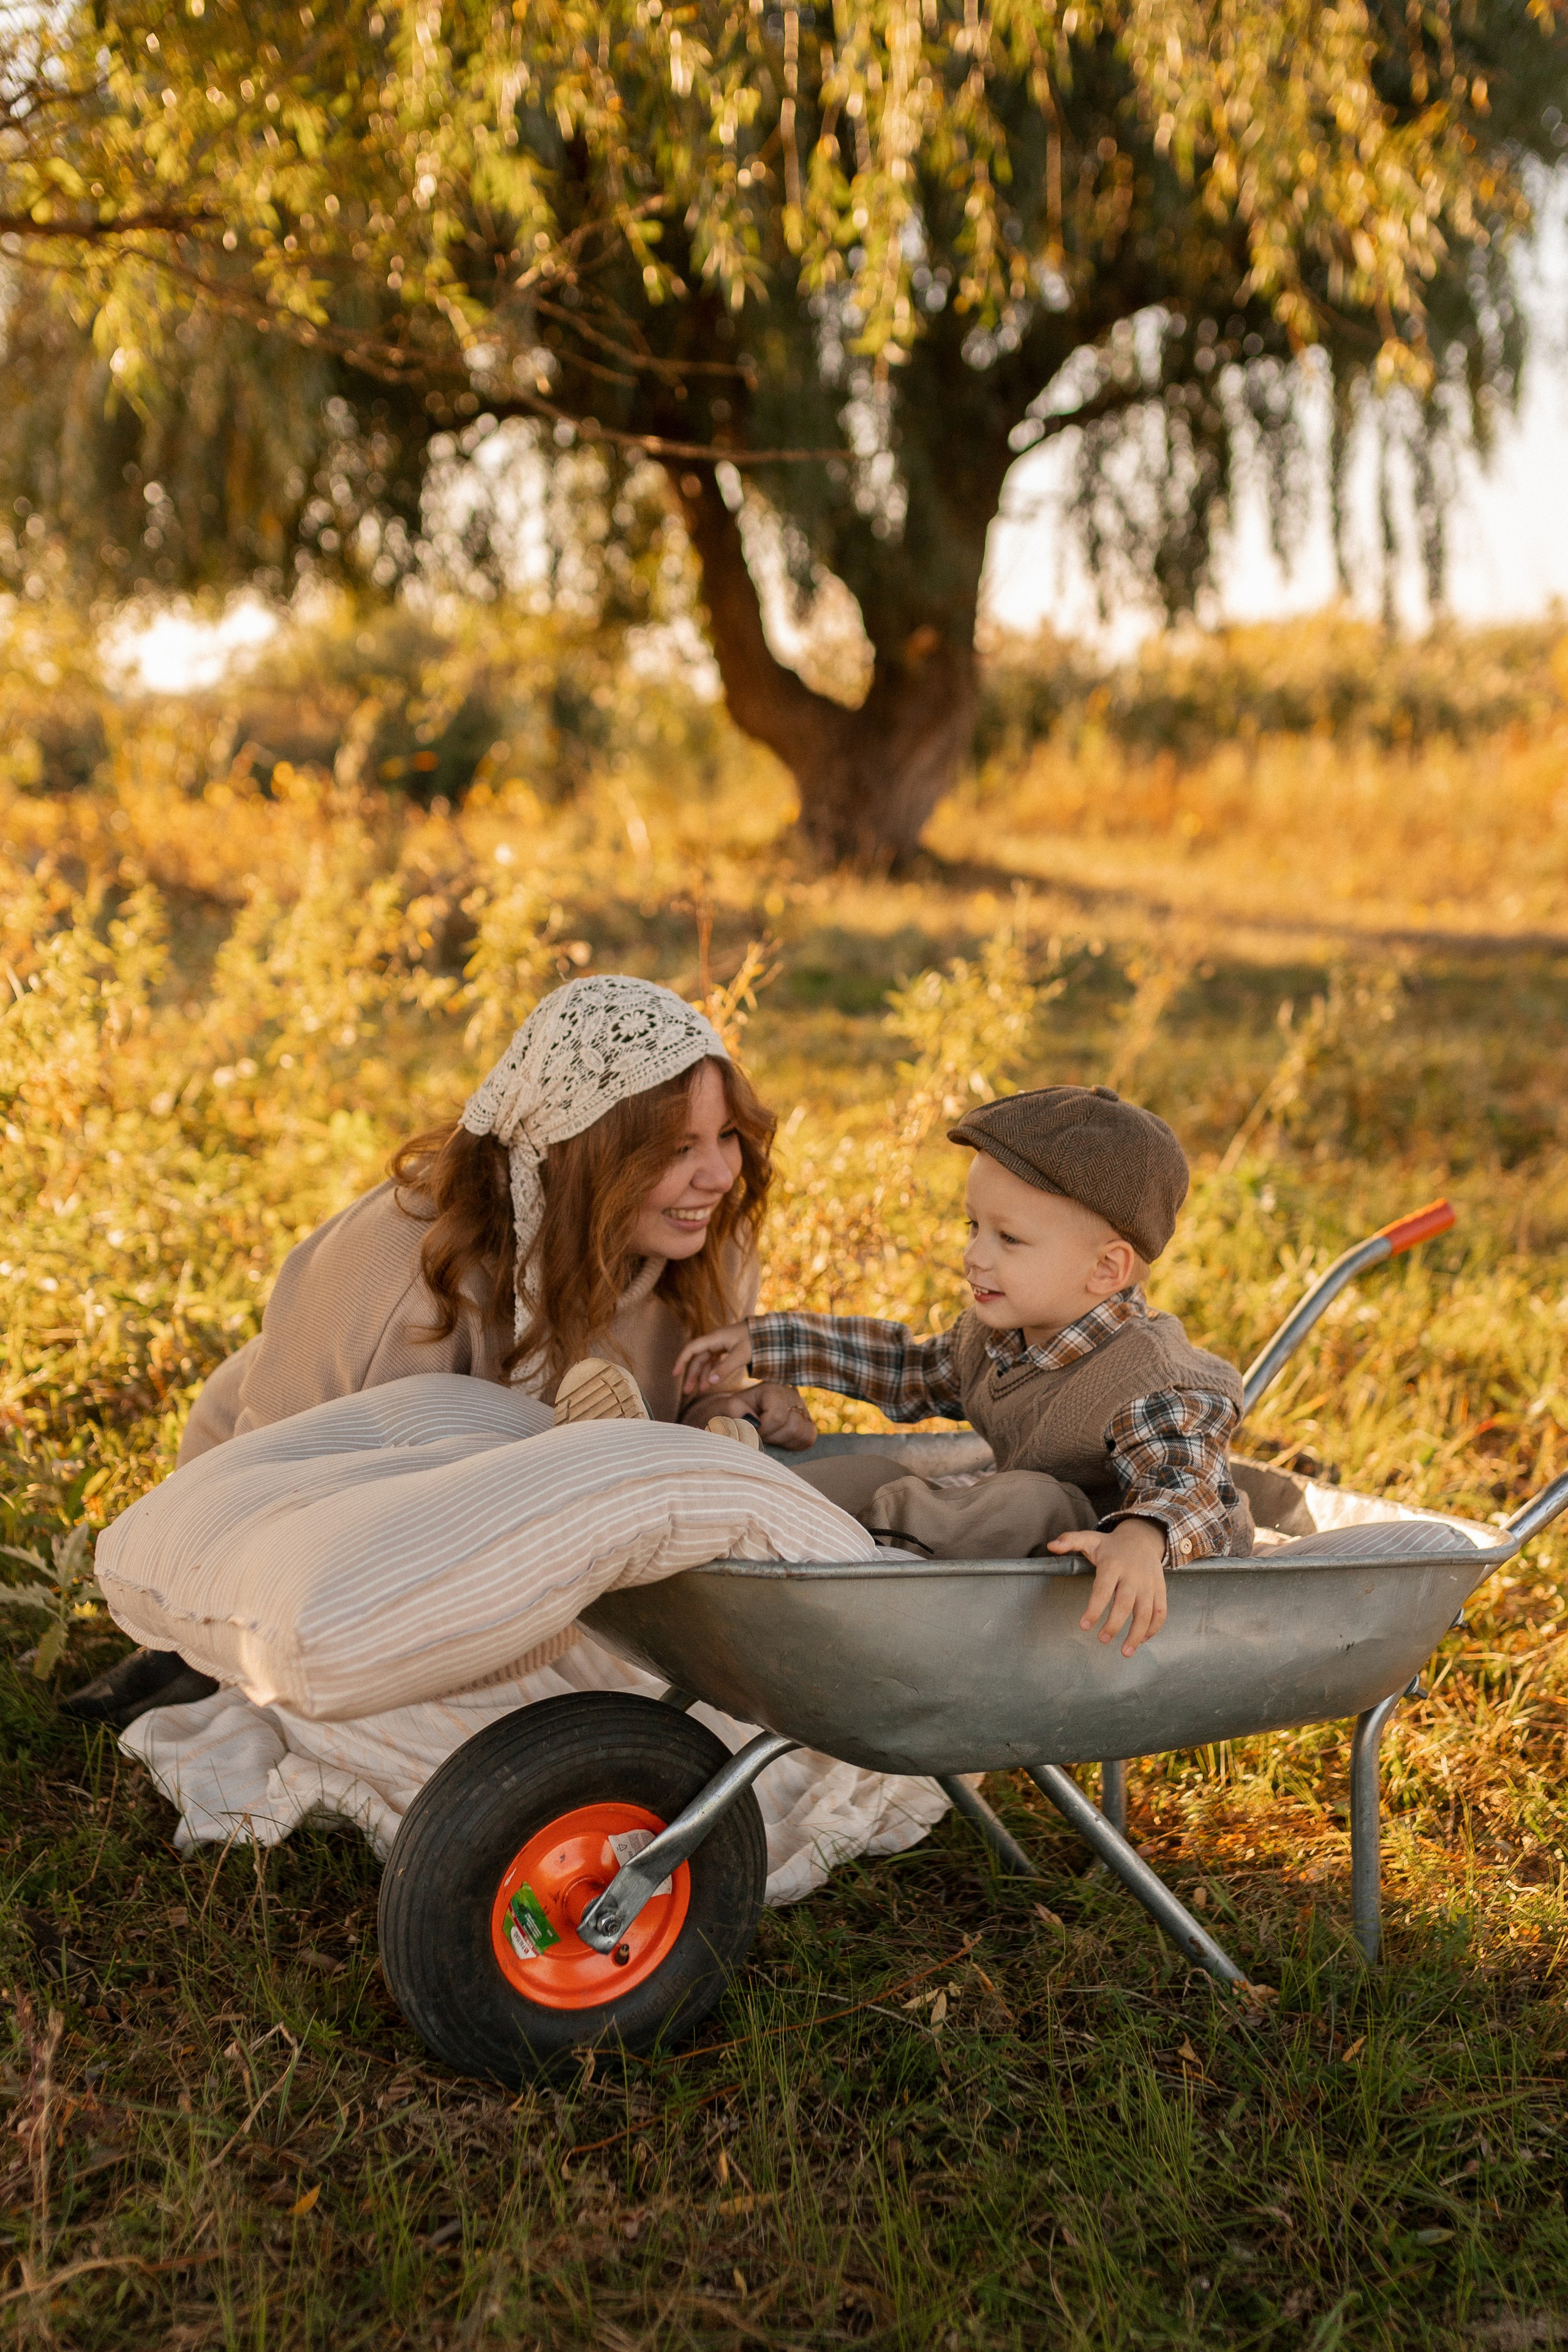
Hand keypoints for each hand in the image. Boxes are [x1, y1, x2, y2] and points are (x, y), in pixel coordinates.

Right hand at [674, 1322, 752, 1396]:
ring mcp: (721, 1345)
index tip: (675, 1374)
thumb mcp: (741, 1355)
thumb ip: (725, 1368)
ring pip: (706, 1362)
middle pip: (698, 1358)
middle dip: (692, 1375)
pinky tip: (711, 1383)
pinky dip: (712, 1373)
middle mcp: (715, 1341)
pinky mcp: (727, 1349)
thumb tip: (710, 1381)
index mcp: (715, 1339)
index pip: (692, 1348)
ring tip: (699, 1391)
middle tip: (687, 1391)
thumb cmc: (756, 1340)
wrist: (769, 1332)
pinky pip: (715, 1362)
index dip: (681, 1360)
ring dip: (701, 1376)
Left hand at [681, 1383, 817, 1449]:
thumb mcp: (719, 1408)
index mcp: (770, 1390)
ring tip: (767, 1437)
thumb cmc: (724, 1412)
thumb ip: (731, 1409)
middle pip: (793, 1427)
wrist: (728, 1415)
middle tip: (757, 1435)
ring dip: (783, 1442)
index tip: (748, 1431)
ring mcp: (801, 1408)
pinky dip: (795, 1444)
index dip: (762, 1431)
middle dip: (772, 1438)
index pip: (778, 1417)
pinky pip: (809, 1438)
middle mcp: (790, 1395)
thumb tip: (752, 1419)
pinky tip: (778, 1442)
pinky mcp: (806, 1421)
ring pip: (804, 1434)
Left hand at [1048, 1517, 1167, 1657]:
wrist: (1143, 1537)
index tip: (1084, 1626)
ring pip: (1146, 1612)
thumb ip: (1069, 1541)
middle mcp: (1133, 1576)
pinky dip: (1153, 1628)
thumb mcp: (1090, 1538)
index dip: (1094, 1609)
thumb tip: (1050, 1545)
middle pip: (1125, 1603)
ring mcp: (1148, 1584)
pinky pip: (1160, 1611)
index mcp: (1113, 1565)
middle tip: (1102, 1640)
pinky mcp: (1160, 1590)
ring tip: (1125, 1652)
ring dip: (1136, 1633)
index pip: (1103, 1590)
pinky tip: (1141, 1639)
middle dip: (1114, 1625)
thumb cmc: (1111, 1545)